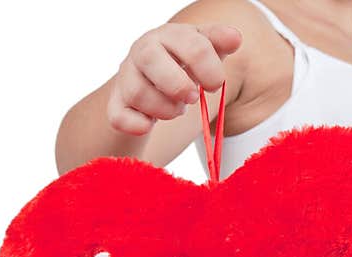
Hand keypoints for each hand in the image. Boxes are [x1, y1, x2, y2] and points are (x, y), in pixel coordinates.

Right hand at [108, 23, 241, 134]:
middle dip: (178, 84)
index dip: (210, 71)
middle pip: (150, 58)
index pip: (193, 46)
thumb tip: (234, 38)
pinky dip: (136, 125)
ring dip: (164, 109)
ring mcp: (126, 76)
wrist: (152, 80)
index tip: (215, 85)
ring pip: (137, 92)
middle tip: (192, 98)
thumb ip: (218, 42)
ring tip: (176, 110)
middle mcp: (143, 50)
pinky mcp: (117, 102)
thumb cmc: (183, 63)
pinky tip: (149, 125)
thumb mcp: (203, 50)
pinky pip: (118, 116)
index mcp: (170, 35)